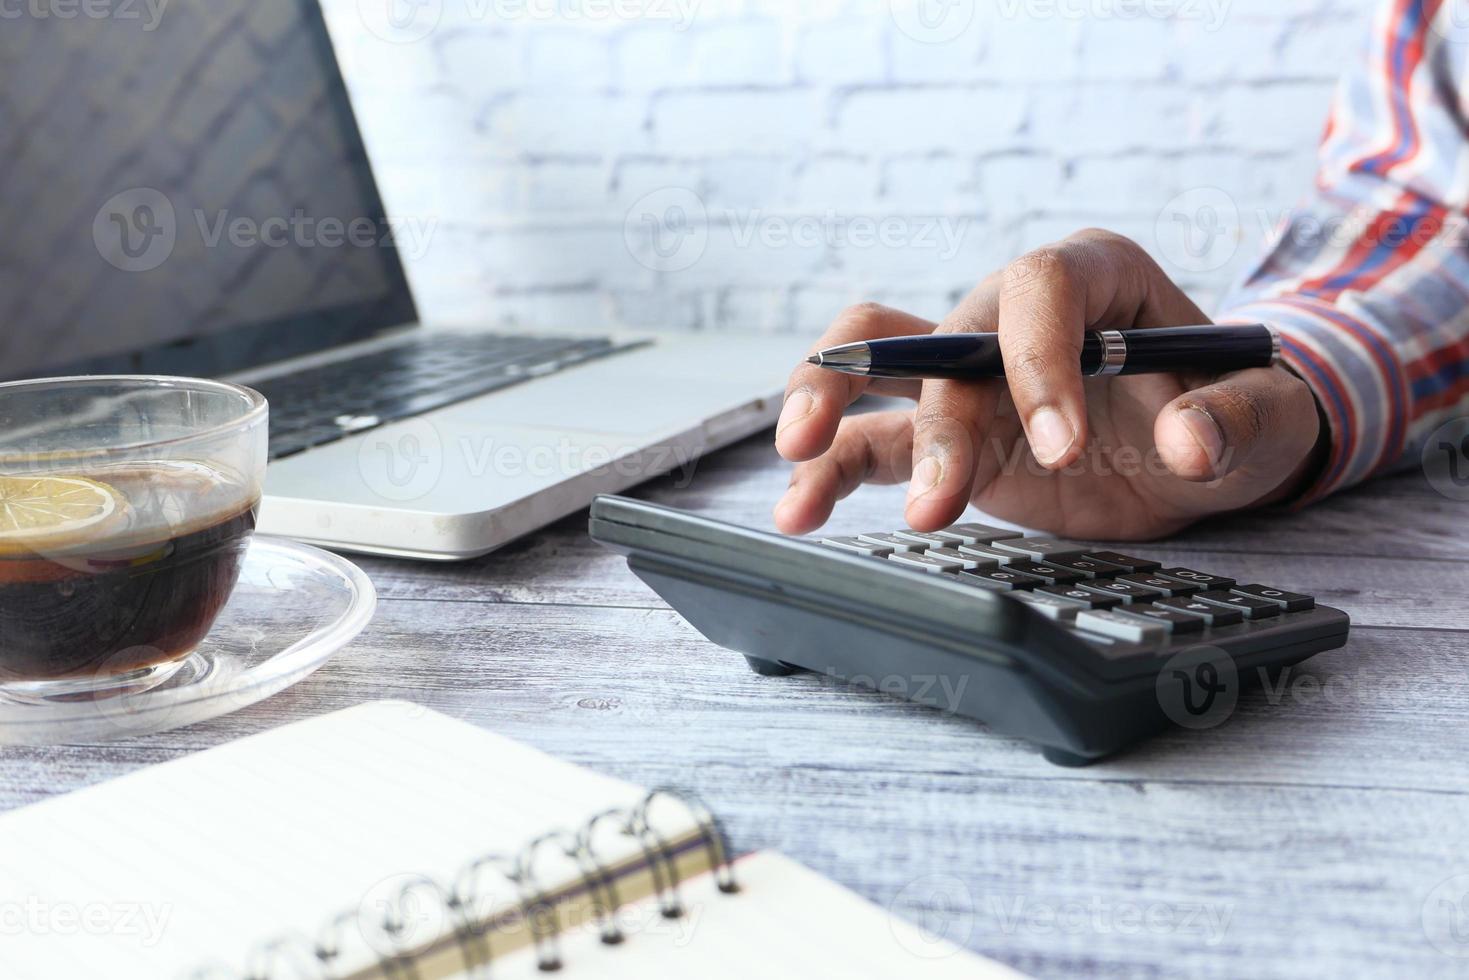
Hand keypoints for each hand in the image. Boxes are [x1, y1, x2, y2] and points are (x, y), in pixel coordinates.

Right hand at [773, 229, 1323, 540]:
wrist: (1207, 448)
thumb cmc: (1235, 410)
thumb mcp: (1266, 416)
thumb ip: (1238, 419)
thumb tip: (1187, 440)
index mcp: (1093, 277)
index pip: (1042, 290)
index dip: (1038, 362)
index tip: (1061, 449)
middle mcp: (1014, 315)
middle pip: (938, 333)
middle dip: (929, 418)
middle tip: (933, 497)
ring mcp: (970, 375)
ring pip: (873, 363)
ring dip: (832, 415)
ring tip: (802, 483)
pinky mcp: (948, 434)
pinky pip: (871, 441)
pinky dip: (831, 471)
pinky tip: (799, 512)